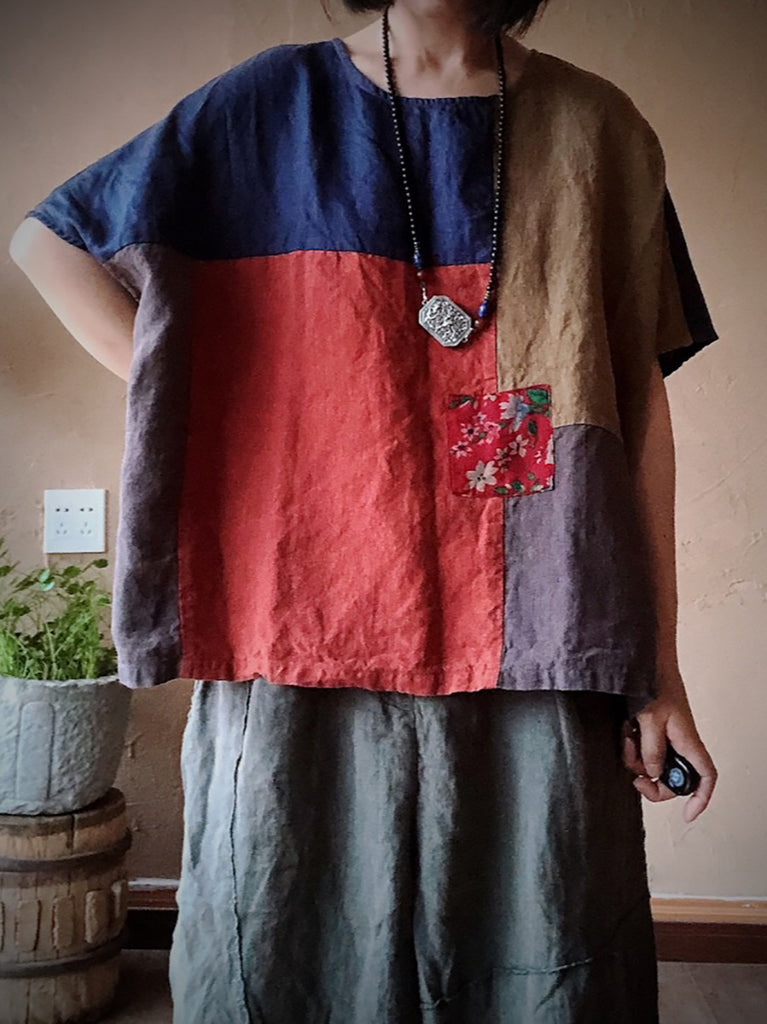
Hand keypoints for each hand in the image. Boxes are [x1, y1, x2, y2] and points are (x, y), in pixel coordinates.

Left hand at [621, 673, 717, 822]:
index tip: (688, 814)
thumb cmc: (653, 684)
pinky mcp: (651, 733)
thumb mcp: (650, 719)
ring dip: (635, 760)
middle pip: (672, 778)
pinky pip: (641, 752)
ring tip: (627, 738)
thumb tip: (654, 774)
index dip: (701, 798)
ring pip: (652, 766)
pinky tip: (626, 732)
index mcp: (687, 742)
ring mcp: (665, 739)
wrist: (642, 664)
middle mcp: (679, 744)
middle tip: (634, 778)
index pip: (704, 776)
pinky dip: (631, 747)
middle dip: (652, 781)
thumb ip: (652, 750)